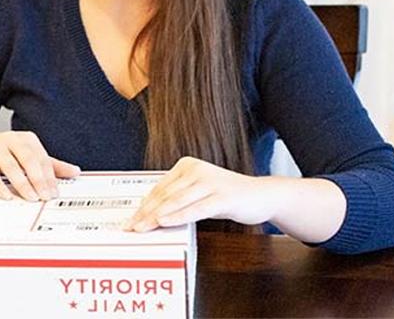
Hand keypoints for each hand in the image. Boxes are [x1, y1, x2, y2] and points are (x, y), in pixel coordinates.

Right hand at [0, 131, 80, 200]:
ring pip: (10, 166)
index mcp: (26, 139)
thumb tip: (75, 171)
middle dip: (38, 180)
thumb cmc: (0, 154)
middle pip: (28, 160)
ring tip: (30, 198)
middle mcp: (11, 139)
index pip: (42, 159)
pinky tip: (6, 196)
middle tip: (45, 196)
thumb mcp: (26, 157)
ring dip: (22, 183)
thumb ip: (49, 165)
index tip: (54, 193)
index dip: (50, 177)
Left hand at [124, 156, 283, 231]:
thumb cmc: (227, 197)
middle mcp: (197, 170)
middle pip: (164, 194)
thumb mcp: (198, 194)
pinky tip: (165, 222)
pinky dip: (179, 216)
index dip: (143, 205)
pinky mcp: (223, 196)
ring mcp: (210, 182)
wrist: (262, 196)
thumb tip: (152, 214)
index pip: (159, 188)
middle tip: (131, 227)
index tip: (131, 219)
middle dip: (146, 213)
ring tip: (142, 227)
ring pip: (177, 201)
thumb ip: (178, 199)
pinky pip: (196, 208)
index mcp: (187, 166)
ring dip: (157, 216)